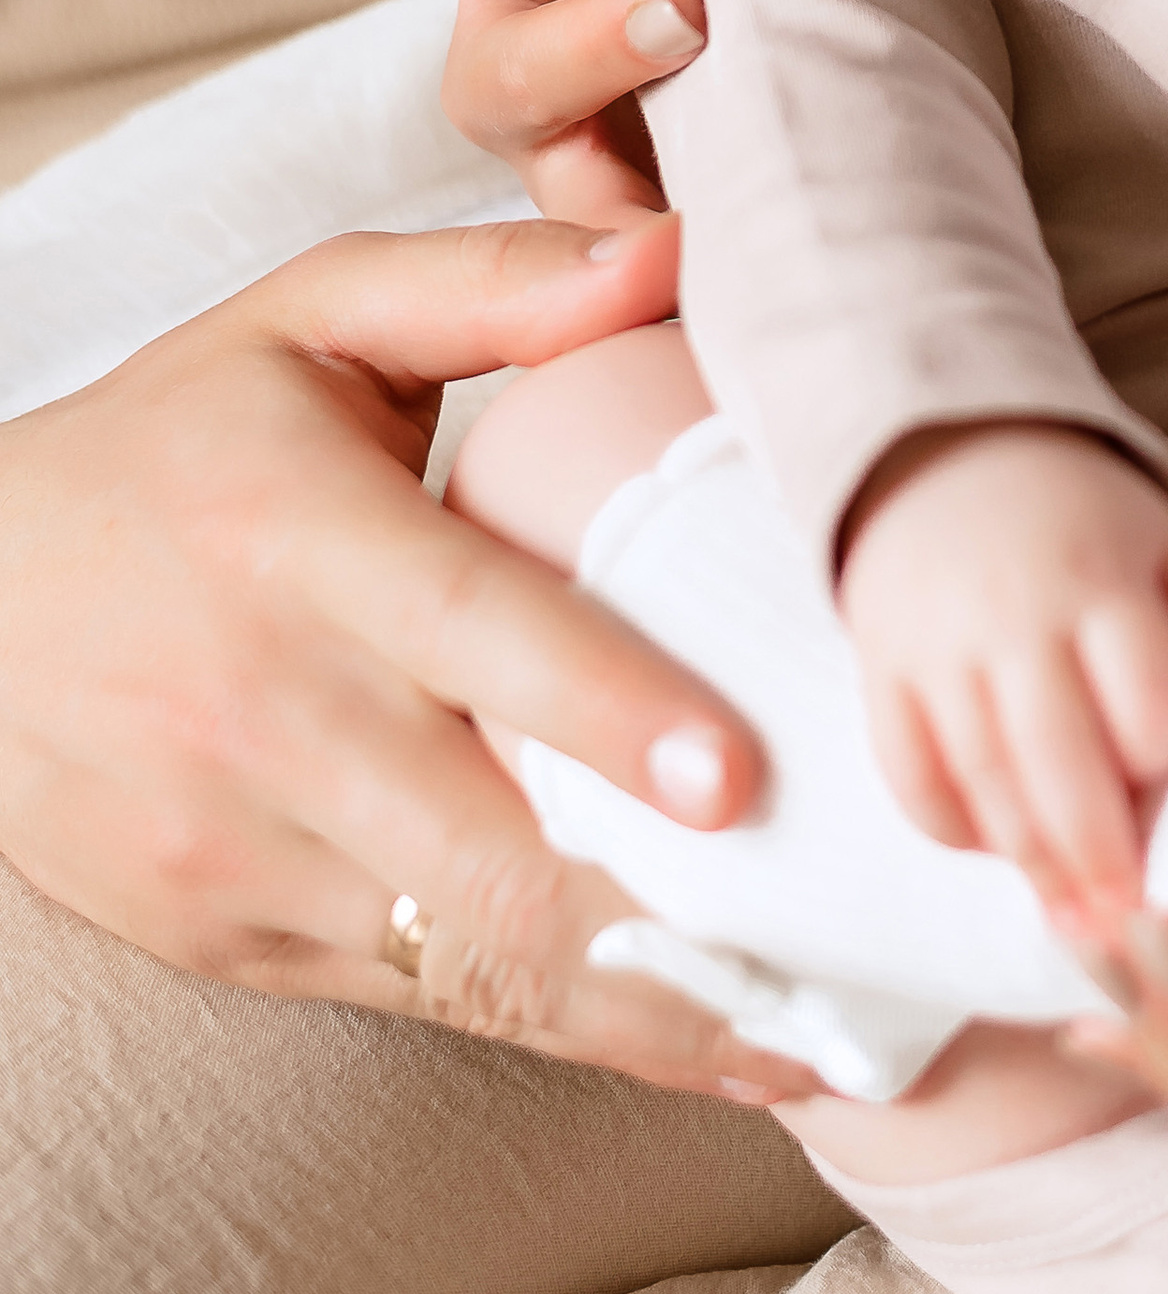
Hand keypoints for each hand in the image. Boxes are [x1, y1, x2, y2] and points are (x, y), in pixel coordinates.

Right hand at [0, 223, 817, 1101]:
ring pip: (471, 961)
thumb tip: (677, 252)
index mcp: (297, 537)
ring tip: (829, 1040)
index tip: (738, 779)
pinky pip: (427, 998)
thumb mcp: (310, 318)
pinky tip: (704, 1038)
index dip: (607, 714)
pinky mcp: (234, 940)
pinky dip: (568, 1027)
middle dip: (677, 924)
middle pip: (490, 849)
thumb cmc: (182, 445)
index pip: (471, 635)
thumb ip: (497, 280)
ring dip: (653, 1014)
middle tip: (859, 953)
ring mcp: (243, 848)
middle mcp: (265, 708)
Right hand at [843, 422, 1167, 921]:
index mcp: (1102, 581)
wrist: (944, 463)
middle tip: (1131, 924)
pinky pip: (912, 777)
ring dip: (1033, 862)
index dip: (1160, 756)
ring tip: (1080, 922)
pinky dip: (954, 830)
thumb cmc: (1085, 528)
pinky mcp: (883, 676)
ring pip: (982, 779)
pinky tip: (1001, 853)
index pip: (1138, 686)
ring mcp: (939, 649)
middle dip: (1097, 854)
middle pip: (1055, 755)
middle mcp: (1014, 616)